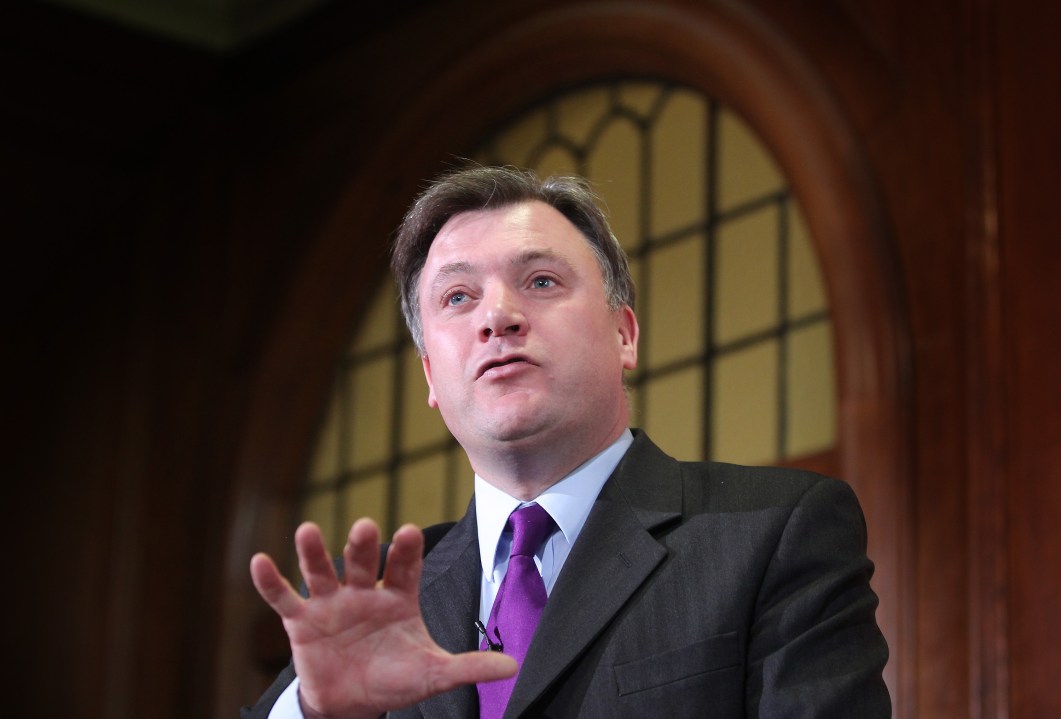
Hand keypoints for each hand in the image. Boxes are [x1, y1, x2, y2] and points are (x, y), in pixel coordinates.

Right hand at [250, 519, 516, 718]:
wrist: (354, 705)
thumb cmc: (396, 680)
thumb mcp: (433, 674)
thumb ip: (469, 667)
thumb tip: (513, 666)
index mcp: (399, 596)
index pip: (404, 567)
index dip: (405, 550)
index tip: (408, 532)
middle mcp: (364, 591)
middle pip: (363, 561)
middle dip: (363, 545)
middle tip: (365, 528)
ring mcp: (331, 602)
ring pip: (321, 570)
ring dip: (313, 552)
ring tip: (306, 530)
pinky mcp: (301, 621)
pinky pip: (283, 597)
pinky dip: (269, 581)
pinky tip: (259, 560)